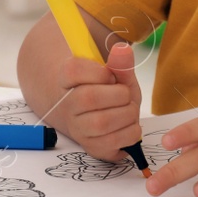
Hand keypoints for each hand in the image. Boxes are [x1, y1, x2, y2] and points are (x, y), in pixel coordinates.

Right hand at [43, 42, 143, 162]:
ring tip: (130, 110)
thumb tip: (123, 49)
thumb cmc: (109, 92)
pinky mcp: (91, 147)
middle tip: (126, 95)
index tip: (111, 76)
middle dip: (119, 95)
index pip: (73, 70)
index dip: (99, 72)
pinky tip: (130, 126)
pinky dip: (131, 133)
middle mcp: (67, 106)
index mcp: (67, 80)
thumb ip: (120, 64)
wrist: (101, 118)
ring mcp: (77, 129)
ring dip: (127, 114)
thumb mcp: (116, 75)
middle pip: (89, 97)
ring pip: (101, 122)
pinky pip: (112, 142)